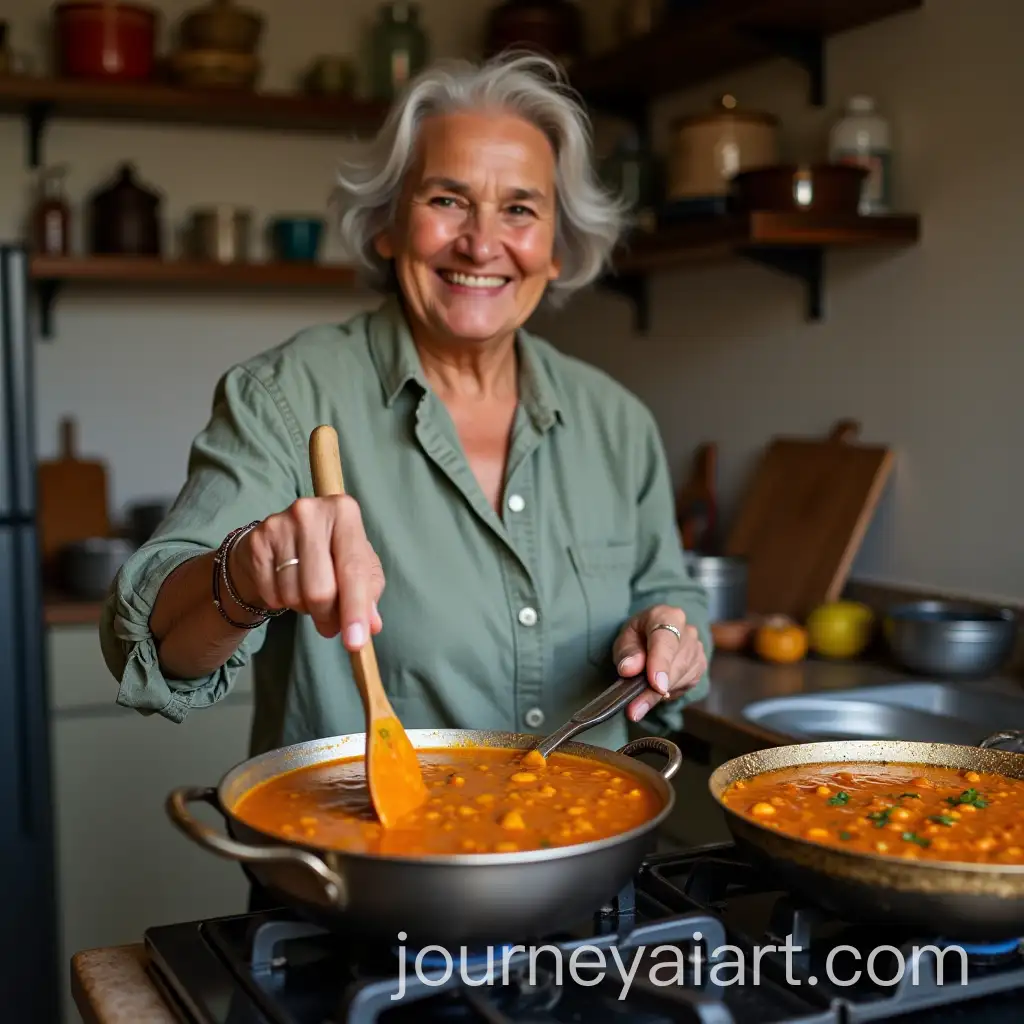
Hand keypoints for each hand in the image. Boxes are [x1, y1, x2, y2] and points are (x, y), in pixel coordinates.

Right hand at [228, 496, 384, 647]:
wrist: (277, 541)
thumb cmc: (327, 553)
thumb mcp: (357, 565)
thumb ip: (368, 592)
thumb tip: (371, 624)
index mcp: (344, 512)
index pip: (353, 570)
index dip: (355, 610)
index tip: (356, 643)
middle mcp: (311, 512)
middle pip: (320, 589)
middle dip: (328, 617)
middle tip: (331, 625)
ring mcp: (279, 525)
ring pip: (294, 595)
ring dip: (305, 609)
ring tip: (308, 596)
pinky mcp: (256, 542)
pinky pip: (271, 594)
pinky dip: (282, 602)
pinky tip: (287, 587)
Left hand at [613, 605, 706, 722]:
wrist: (655, 633)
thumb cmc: (639, 635)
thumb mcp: (625, 638)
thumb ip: (627, 652)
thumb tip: (629, 669)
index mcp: (666, 615)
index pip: (666, 640)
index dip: (661, 664)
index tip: (656, 685)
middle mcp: (687, 630)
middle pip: (675, 664)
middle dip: (654, 691)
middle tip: (635, 710)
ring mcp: (697, 648)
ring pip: (681, 678)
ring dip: (659, 695)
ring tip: (638, 703)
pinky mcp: (700, 665)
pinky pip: (685, 686)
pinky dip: (668, 692)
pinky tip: (657, 687)